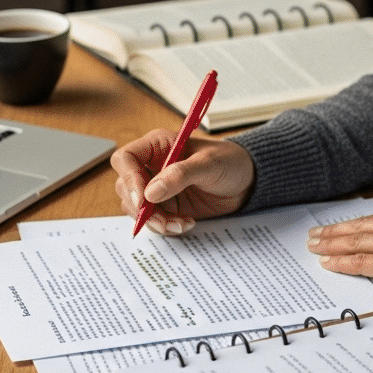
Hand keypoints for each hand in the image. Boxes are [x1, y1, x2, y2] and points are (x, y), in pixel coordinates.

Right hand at [110, 129, 254, 235]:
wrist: (246, 182)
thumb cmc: (230, 162)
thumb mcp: (209, 164)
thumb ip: (180, 175)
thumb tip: (150, 193)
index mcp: (158, 146)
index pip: (126, 159)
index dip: (129, 178)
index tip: (143, 200)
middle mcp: (152, 166)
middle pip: (126, 187)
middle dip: (141, 207)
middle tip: (162, 219)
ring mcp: (157, 188)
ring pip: (136, 208)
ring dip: (154, 221)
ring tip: (181, 223)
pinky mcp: (166, 206)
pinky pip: (153, 220)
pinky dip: (165, 226)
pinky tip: (186, 224)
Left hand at [306, 210, 372, 297]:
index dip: (360, 224)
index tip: (345, 227)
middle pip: (364, 226)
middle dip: (338, 231)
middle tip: (317, 234)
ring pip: (357, 240)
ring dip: (333, 243)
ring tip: (315, 245)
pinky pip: (363, 261)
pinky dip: (343, 261)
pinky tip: (329, 263)